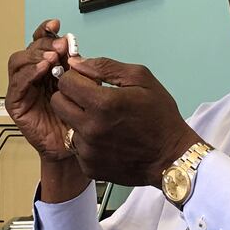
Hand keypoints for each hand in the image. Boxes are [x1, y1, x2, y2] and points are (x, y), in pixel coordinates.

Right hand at [5, 19, 72, 160]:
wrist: (76, 145)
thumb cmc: (80, 117)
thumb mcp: (85, 86)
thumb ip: (79, 68)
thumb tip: (75, 50)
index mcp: (48, 66)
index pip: (41, 42)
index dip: (46, 31)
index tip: (56, 24)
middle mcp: (33, 74)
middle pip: (30, 48)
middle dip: (45, 44)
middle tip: (60, 46)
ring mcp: (22, 88)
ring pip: (18, 61)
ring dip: (34, 56)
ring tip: (51, 58)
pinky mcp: (16, 103)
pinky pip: (17, 84)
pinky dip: (28, 73)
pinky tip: (41, 70)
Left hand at [50, 57, 202, 186]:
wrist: (171, 158)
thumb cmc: (160, 117)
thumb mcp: (141, 79)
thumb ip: (105, 67)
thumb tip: (77, 63)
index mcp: (103, 103)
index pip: (65, 82)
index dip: (76, 78)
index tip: (89, 82)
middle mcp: (90, 128)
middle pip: (58, 103)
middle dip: (71, 96)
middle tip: (92, 99)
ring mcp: (88, 150)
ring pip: (68, 125)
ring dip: (80, 120)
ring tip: (105, 122)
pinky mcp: (89, 166)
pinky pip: (77, 147)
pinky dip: (88, 141)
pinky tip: (108, 139)